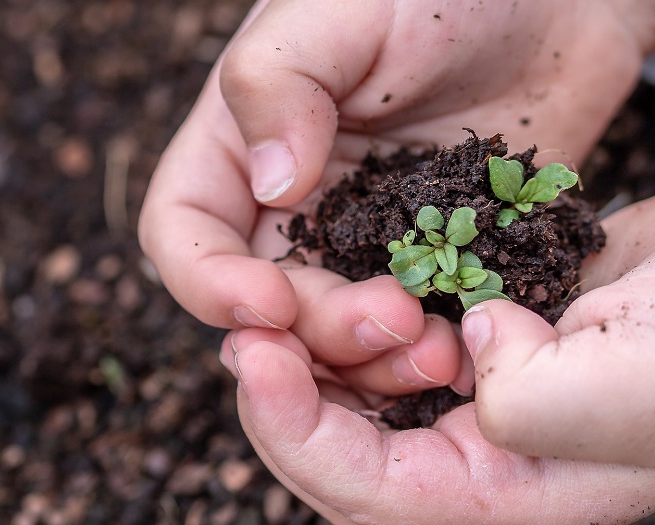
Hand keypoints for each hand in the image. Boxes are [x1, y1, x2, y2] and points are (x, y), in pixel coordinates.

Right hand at [139, 0, 654, 395]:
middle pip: (269, 304)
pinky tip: (470, 347)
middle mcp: (296, 205)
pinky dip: (431, 351)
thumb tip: (270, 187)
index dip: (208, 282)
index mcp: (244, 145)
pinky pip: (416, 327)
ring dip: (374, 359)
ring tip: (438, 349)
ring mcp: (367, 240)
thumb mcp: (344, 9)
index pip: (184, 233)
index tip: (268, 303)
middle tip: (391, 320)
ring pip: (338, 334)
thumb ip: (281, 83)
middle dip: (316, 331)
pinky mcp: (435, 262)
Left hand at [223, 178, 654, 524]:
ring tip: (278, 307)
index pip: (369, 489)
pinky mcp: (487, 337)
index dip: (296, 432)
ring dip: (316, 357)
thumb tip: (465, 351)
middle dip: (284, 400)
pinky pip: (397, 342)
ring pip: (363, 397)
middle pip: (346, 452)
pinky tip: (338, 285)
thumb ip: (529, 400)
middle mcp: (487, 455)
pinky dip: (359, 320)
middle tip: (244, 333)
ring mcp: (483, 395)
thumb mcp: (633, 386)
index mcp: (513, 492)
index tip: (254, 358)